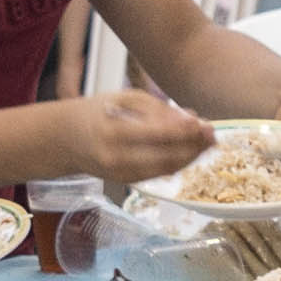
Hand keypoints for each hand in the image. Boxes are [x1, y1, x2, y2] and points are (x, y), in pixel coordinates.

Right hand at [70, 88, 213, 184]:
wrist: (67, 138)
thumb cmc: (99, 112)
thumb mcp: (124, 99)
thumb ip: (158, 108)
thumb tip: (192, 118)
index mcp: (113, 130)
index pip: (157, 134)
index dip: (184, 131)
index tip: (204, 124)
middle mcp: (117, 157)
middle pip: (165, 156)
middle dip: (193, 147)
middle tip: (213, 135)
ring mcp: (121, 174)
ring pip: (165, 169)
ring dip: (190, 157)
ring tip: (207, 144)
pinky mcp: (126, 182)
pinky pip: (158, 174)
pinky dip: (177, 164)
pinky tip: (190, 153)